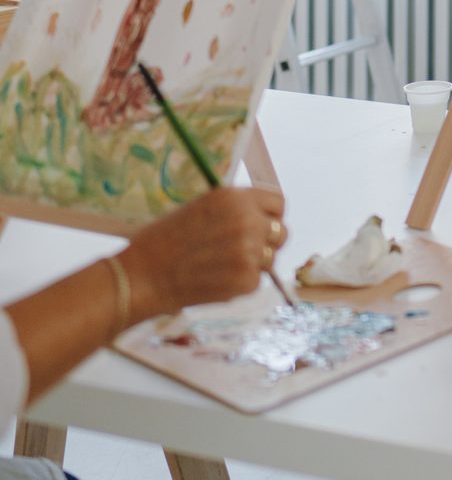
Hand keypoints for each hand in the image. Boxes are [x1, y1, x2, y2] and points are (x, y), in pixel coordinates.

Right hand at [120, 187, 287, 319]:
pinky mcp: (247, 280)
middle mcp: (248, 222)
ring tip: (221, 267)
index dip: (270, 216)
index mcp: (235, 198)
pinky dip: (241, 284)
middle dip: (266, 242)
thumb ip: (233, 209)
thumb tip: (259, 214)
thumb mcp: (199, 207)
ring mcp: (250, 252)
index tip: (262, 225)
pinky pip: (257, 281)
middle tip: (242, 251)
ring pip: (271, 258)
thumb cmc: (162, 241)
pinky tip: (216, 281)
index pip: (278, 204)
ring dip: (254, 264)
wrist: (141, 277)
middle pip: (281, 232)